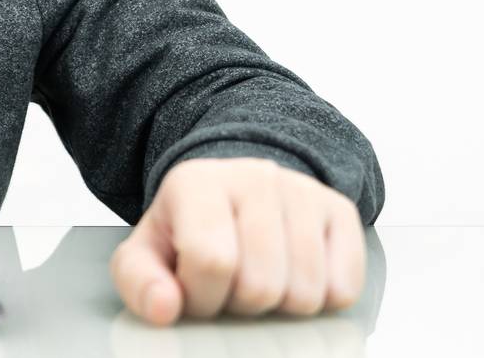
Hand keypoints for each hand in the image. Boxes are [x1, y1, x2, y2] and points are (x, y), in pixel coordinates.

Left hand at [110, 157, 365, 324]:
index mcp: (196, 182)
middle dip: (240, 305)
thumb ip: (139, 283)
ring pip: (305, 293)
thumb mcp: (147, 254)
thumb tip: (164, 308)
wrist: (232, 197)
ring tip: (257, 279)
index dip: (201, 297)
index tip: (193, 291)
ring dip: (279, 307)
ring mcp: (303, 190)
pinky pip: (344, 289)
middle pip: (261, 284)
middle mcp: (255, 176)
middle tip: (228, 286)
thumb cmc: (186, 233)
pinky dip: (319, 301)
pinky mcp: (341, 211)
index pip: (211, 261)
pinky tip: (292, 276)